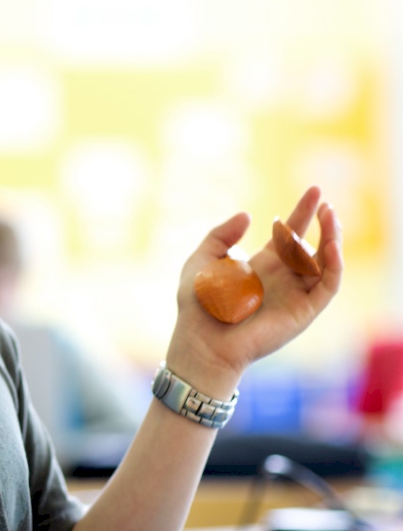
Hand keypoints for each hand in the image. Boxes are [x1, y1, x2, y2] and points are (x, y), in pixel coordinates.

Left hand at [166, 186, 342, 395]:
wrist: (201, 340)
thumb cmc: (197, 304)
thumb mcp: (202, 260)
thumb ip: (222, 235)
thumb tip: (248, 215)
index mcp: (262, 266)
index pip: (289, 235)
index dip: (302, 213)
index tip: (313, 191)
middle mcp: (282, 279)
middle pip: (311, 246)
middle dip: (322, 223)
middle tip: (325, 202)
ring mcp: (295, 295)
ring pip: (325, 264)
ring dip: (331, 240)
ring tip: (329, 216)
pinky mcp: (303, 312)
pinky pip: (327, 286)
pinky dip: (333, 265)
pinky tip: (330, 246)